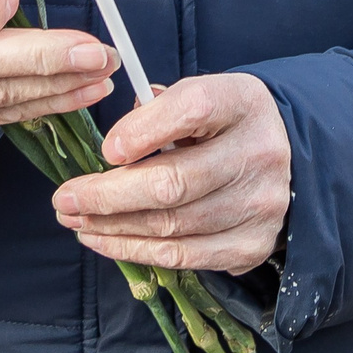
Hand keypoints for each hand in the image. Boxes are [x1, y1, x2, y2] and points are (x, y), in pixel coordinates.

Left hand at [52, 74, 291, 273]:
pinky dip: (136, 250)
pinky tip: (105, 240)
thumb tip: (114, 147)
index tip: (105, 149)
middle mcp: (258, 154)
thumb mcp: (201, 96)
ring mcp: (258, 205)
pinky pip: (183, 256)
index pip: (193, 108)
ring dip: (113, 227)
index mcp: (242, 103)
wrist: (287, 157)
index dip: (144, 130)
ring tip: (76, 221)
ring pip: (171, 225)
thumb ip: (160, 110)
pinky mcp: (252, 245)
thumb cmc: (224, 124)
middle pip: (173, 182)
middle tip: (65, 199)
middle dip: (107, 195)